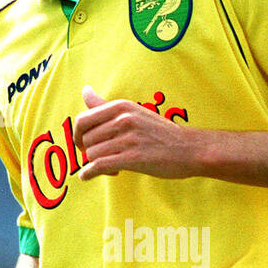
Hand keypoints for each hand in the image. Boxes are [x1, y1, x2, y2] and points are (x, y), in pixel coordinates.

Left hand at [73, 85, 197, 180]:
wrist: (189, 149)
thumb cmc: (160, 133)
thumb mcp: (133, 112)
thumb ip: (105, 105)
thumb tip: (84, 90)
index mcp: (121, 106)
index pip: (83, 120)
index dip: (78, 135)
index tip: (83, 144)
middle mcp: (123, 120)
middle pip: (86, 140)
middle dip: (89, 152)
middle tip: (102, 158)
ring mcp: (128, 138)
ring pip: (92, 154)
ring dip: (95, 164)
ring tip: (111, 166)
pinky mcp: (132, 158)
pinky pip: (99, 165)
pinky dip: (89, 173)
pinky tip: (87, 176)